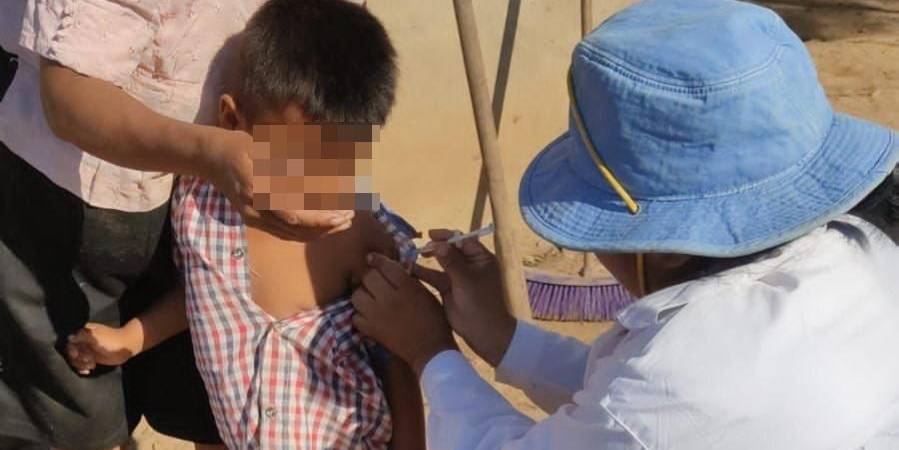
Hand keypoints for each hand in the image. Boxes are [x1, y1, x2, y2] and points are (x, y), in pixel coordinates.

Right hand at [65, 323, 141, 374]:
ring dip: (81, 364)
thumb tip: (69, 338)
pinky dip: (82, 368)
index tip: (77, 354)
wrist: (126, 347)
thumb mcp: (96, 336)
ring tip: (91, 365)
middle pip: (71, 352)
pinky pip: (82, 364)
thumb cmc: (111, 340)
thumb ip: (82, 336)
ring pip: (75, 359)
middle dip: (78, 358)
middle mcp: (84, 341)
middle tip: (89, 360)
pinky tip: (88, 371)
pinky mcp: (92, 358)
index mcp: (84, 333)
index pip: (70, 342)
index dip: (71, 350)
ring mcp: (87, 350)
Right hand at [200, 128, 354, 240]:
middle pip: (296, 230)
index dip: (319, 219)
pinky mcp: (255, 220)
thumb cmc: (237, 145)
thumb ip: (285, 159)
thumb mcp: (261, 146)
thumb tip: (315, 168)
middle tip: (350, 217)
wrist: (209, 157)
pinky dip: (306, 233)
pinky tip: (324, 228)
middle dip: (326, 227)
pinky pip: (284, 233)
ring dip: (319, 232)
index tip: (341, 214)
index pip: (294, 216)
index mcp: (258, 193)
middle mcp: (255, 211)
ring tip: (343, 223)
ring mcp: (254, 218)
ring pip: (292, 235)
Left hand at [351, 254, 456, 376]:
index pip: (385, 266)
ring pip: (357, 295)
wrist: (430, 350)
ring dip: (362, 294)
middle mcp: (389, 299)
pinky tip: (369, 314)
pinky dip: (360, 314)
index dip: (378, 260)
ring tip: (371, 298)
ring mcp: (377, 315)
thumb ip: (409, 279)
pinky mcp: (371, 330)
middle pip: (368, 277)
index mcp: (406, 288)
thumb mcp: (426, 293)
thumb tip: (392, 267)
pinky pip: (355, 316)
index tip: (372, 258)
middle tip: (377, 283)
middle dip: (371, 277)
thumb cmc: (433, 320)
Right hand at [414, 229, 515, 366]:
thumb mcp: (467, 279)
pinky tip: (410, 270)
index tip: (431, 235)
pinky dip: (424, 274)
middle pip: (450, 250)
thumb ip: (451, 261)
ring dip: (427, 260)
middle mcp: (469, 265)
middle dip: (435, 247)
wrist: (484, 331)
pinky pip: (435, 278)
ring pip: (440, 263)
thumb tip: (437, 244)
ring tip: (411, 256)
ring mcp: (458, 277)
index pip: (463, 240)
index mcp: (481, 259)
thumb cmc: (481, 302)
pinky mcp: (448, 289)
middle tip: (421, 248)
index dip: (447, 236)